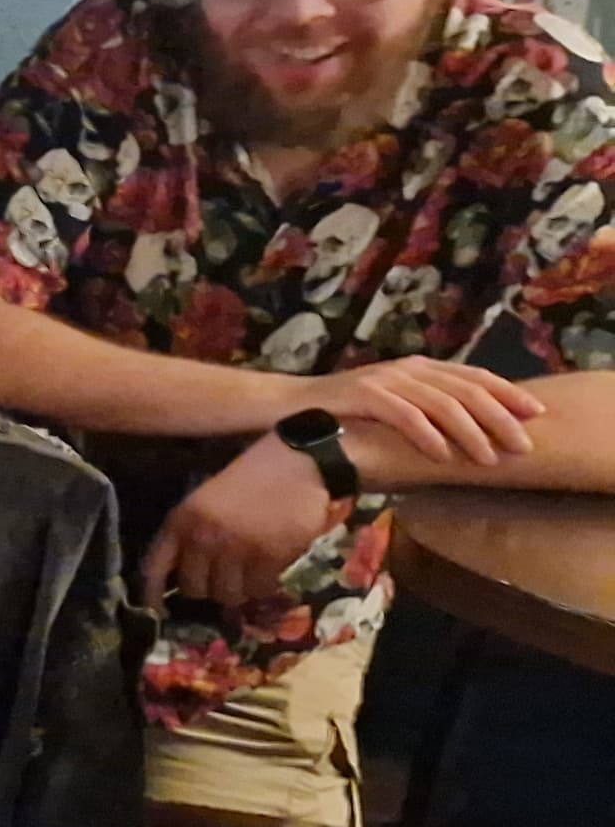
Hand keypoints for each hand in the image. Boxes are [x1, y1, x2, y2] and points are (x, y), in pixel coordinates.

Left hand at [144, 437, 339, 613]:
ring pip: (228, 595)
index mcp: (181, 520)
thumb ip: (192, 533)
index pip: (154, 568)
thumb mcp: (206, 499)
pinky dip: (265, 585)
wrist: (298, 463)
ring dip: (239, 590)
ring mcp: (235, 548)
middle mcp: (202, 537)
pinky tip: (271, 569)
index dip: (153, 594)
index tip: (159, 611)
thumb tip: (186, 574)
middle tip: (225, 579)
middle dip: (209, 589)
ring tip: (251, 574)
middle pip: (194, 589)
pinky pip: (259, 589)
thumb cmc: (252, 477)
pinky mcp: (268, 556)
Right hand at [291, 358, 538, 466]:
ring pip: (442, 403)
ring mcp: (384, 380)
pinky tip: (442, 456)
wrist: (289, 407)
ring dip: (471, 433)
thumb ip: (425, 410)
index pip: (473, 375)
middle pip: (466, 389)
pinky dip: (428, 436)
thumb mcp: (392, 406)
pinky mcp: (362, 395)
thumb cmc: (345, 414)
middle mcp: (406, 369)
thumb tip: (471, 434)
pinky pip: (405, 415)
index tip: (536, 414)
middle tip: (522, 446)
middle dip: (500, 419)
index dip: (508, 392)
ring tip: (488, 459)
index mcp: (418, 367)